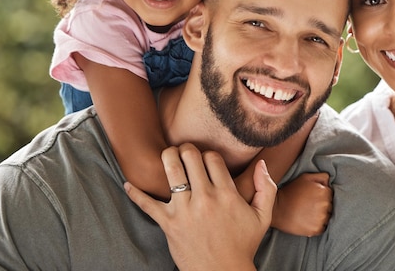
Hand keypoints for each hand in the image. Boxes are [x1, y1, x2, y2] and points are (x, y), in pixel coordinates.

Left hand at [125, 143, 276, 270]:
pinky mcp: (168, 224)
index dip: (208, 153)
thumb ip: (266, 188)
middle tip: (185, 151)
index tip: (207, 159)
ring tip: (169, 156)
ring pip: (171, 171)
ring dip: (168, 157)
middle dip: (187, 149)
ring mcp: (185, 210)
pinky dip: (136, 193)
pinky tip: (128, 183)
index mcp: (227, 194)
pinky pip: (148, 205)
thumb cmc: (243, 245)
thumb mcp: (262, 217)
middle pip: (190, 157)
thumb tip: (262, 163)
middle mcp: (205, 198)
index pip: (212, 158)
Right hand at [271, 172, 332, 236]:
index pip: (330, 194)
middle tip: (308, 205)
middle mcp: (324, 205)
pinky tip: (307, 220)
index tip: (312, 197)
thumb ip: (321, 177)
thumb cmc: (291, 191)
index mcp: (323, 192)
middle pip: (329, 206)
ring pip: (327, 217)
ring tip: (307, 213)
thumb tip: (330, 182)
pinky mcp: (316, 229)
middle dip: (321, 205)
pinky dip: (316, 225)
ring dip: (320, 216)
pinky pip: (322, 227)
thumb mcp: (305, 177)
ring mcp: (321, 218)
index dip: (321, 195)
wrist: (277, 209)